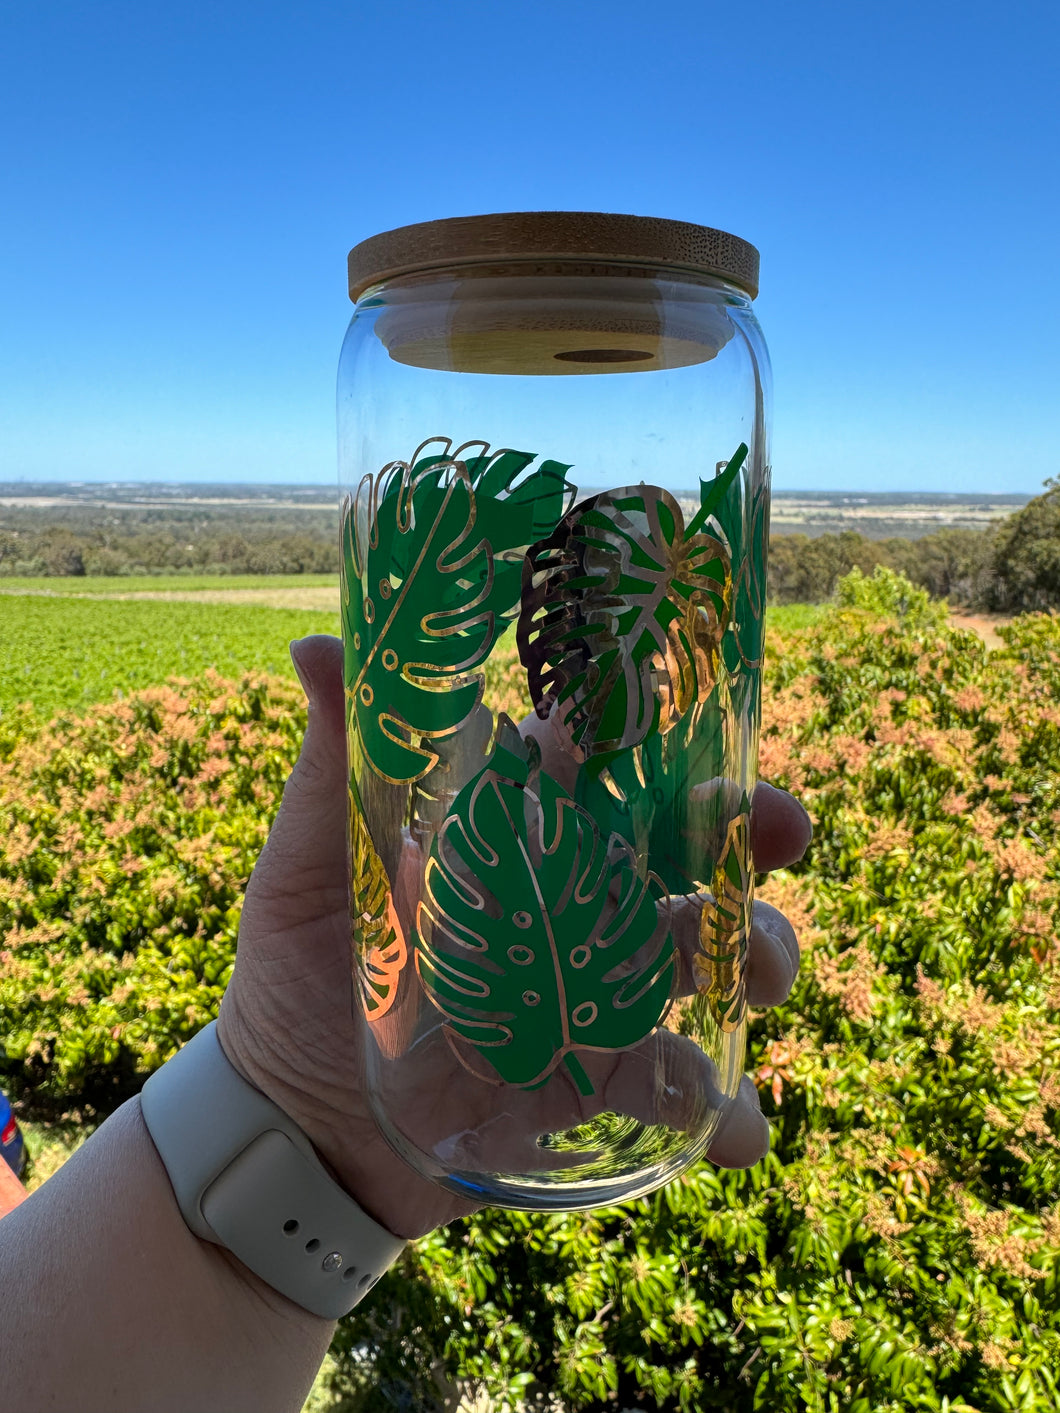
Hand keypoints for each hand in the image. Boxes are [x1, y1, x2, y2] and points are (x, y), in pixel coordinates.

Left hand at [217, 636, 810, 1238]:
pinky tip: (734, 1129)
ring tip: (757, 979)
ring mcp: (593, 996)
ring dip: (755, 960)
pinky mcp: (593, 1085)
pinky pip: (674, 1092)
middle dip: (748, 847)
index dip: (676, 753)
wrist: (291, 1127)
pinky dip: (720, 1110)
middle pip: (684, 859)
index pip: (612, 776)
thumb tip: (319, 644)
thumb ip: (332, 765)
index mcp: (516, 840)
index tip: (719, 746)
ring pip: (704, 963)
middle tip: (780, 839)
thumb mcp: (308, 867)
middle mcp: (572, 906)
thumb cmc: (297, 976)